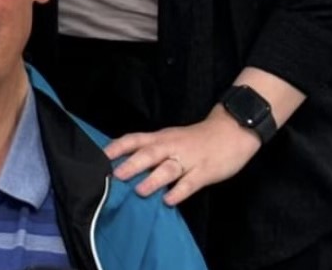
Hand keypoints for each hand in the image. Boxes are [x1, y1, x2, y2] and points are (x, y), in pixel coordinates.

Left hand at [104, 107, 260, 205]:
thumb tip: (126, 164)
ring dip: (153, 179)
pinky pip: (190, 183)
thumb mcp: (171, 139)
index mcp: (161, 138)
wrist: (230, 130)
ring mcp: (189, 159)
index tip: (101, 156)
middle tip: (116, 176)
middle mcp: (171, 146)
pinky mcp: (204, 171)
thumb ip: (152, 150)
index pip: (135, 139)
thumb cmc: (195, 139)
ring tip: (139, 191)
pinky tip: (169, 201)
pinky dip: (179, 191)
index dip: (118, 147)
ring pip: (168, 168)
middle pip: (149, 154)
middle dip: (132, 164)